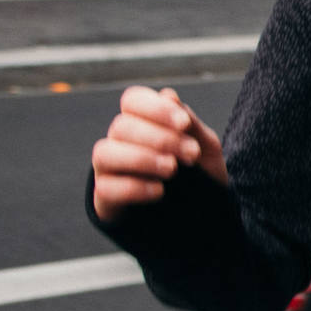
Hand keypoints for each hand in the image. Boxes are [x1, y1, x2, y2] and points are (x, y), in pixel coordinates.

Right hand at [90, 85, 225, 221]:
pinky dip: (134, 187)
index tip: (184, 124)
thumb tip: (169, 95)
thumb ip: (190, 123)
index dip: (155, 108)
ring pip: (104, 153)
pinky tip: (160, 191)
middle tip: (190, 155)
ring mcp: (109, 168)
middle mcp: (120, 140)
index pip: (132, 100)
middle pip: (121, 126)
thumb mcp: (205, 146)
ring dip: (141, 159)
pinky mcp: (106, 196)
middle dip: (159, 138)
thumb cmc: (199, 172)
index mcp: (142, 120)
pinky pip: (106, 187)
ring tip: (172, 170)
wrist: (203, 214)